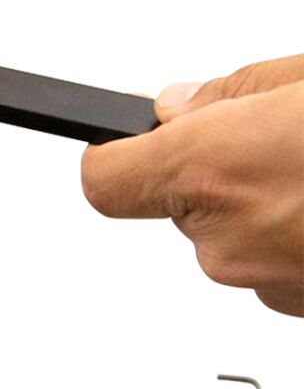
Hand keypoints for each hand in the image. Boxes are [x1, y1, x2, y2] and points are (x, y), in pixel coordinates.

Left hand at [81, 55, 303, 316]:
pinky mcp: (298, 306)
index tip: (123, 142)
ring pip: (232, 238)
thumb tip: (176, 109)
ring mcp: (263, 282)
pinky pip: (272, 265)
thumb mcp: (302, 82)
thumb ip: (228, 95)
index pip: (105, 180)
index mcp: (210, 170)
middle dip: (218, 175)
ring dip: (264, 209)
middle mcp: (224, 239)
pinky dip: (295, 238)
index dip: (113, 157)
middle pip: (180, 206)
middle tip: (279, 144)